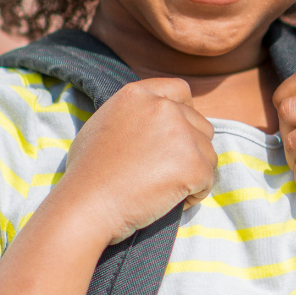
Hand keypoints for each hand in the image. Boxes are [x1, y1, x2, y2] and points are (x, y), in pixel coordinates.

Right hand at [60, 78, 216, 244]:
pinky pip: (208, 180)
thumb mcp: (104, 124)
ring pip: (208, 154)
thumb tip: (156, 118)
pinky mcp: (194, 164)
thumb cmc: (89, 173)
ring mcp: (182, 135)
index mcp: (139, 94)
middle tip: (164, 172)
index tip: (178, 133)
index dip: (185, 111)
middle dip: (191, 149)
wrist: (87, 205)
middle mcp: (164, 108)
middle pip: (201, 125)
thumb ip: (135, 114)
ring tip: (162, 188)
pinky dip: (195, 194)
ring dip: (194, 172)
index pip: (180, 90)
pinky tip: (169, 201)